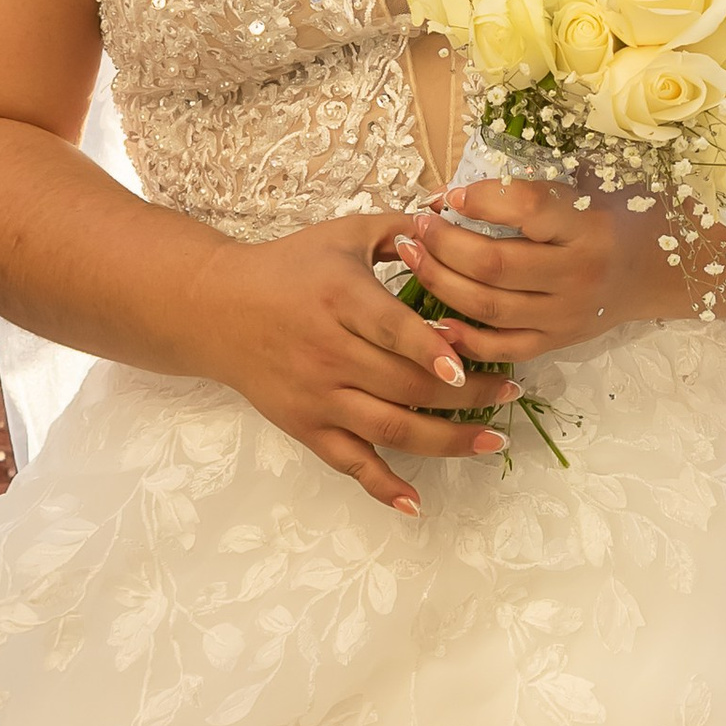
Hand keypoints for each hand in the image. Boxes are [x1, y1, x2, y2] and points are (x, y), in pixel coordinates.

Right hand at [196, 211, 520, 516]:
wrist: (214, 308)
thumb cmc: (287, 267)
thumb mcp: (341, 235)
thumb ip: (399, 227)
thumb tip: (454, 221)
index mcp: (339, 298)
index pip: (391, 330)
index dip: (431, 352)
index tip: (468, 368)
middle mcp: (328, 351)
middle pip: (403, 384)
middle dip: (466, 396)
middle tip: (511, 392)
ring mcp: (317, 395)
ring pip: (388, 428)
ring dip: (446, 441)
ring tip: (493, 441)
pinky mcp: (305, 426)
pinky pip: (349, 464)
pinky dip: (383, 486)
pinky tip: (418, 503)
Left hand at [390, 175, 683, 365]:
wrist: (654, 270)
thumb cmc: (610, 216)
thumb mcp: (583, 187)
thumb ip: (527, 190)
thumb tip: (449, 196)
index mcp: (587, 225)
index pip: (525, 208)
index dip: (479, 200)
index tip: (447, 196)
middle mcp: (577, 273)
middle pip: (494, 264)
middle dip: (443, 245)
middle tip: (417, 227)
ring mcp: (566, 314)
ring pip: (489, 307)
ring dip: (440, 282)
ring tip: (413, 258)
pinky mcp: (557, 342)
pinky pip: (501, 347)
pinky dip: (462, 337)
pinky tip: (433, 318)